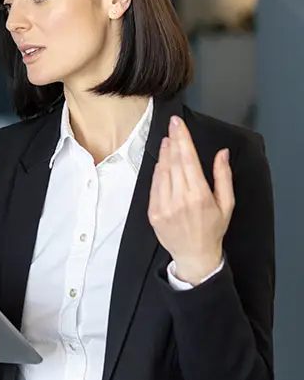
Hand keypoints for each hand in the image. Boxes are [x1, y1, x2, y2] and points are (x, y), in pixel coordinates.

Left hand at [148, 115, 233, 285]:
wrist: (194, 255)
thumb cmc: (213, 229)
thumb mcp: (226, 204)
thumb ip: (223, 176)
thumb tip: (222, 153)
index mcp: (199, 196)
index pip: (188, 159)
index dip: (182, 139)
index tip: (177, 124)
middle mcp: (180, 199)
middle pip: (174, 162)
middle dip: (173, 141)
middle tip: (172, 127)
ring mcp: (164, 206)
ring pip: (162, 172)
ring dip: (164, 155)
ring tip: (168, 142)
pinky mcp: (153, 212)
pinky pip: (154, 186)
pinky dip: (157, 172)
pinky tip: (162, 163)